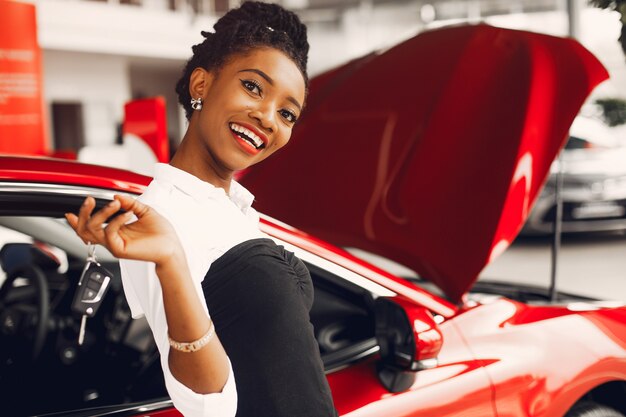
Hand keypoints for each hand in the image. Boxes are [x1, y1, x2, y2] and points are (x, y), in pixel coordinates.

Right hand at [65, 195, 182, 265]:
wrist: (172, 246)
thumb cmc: (161, 233)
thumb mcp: (144, 211)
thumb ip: (130, 203)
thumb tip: (116, 196)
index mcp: (115, 230)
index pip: (89, 227)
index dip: (77, 220)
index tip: (69, 212)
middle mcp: (112, 238)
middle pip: (84, 229)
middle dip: (84, 213)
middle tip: (90, 200)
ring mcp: (114, 245)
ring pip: (93, 230)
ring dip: (101, 213)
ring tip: (115, 203)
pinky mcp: (120, 250)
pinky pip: (109, 232)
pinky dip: (116, 220)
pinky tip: (127, 213)